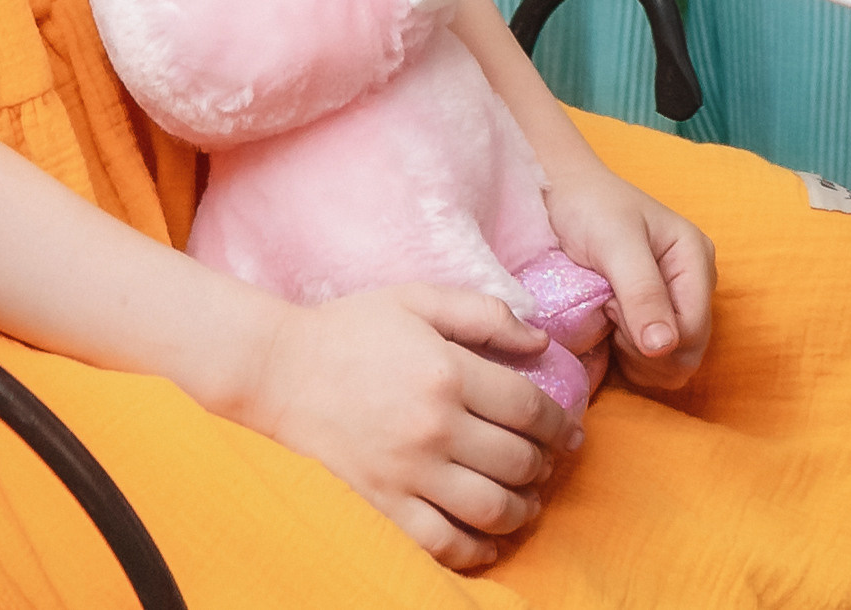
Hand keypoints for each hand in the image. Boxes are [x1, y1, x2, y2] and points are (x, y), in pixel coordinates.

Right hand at [233, 279, 583, 572]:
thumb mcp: (419, 300)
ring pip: (488, 510)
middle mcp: (434, 428)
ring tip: (529, 501)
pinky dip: (476, 551)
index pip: (528, 410)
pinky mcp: (382, 506)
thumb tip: (541, 343)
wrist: (279, 372)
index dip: (560, 425)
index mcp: (448, 373)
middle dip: (546, 466)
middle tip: (551, 463)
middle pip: (516, 462)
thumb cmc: (351, 328)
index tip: (572, 431)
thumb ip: (484, 314)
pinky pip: (442, 544)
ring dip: (522, 511)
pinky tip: (490, 541)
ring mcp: (407, 473)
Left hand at [540, 165, 715, 391]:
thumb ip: (642, 292)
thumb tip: (664, 347)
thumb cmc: (589, 207)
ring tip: (607, 313)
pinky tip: (609, 324)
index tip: (612, 308)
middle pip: (686, 355)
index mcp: (695, 260)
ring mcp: (674, 303)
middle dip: (644, 349)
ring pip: (670, 365)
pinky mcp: (654, 318)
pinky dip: (629, 356)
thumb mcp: (614, 243)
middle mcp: (693, 285)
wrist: (562, 194)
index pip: (693, 333)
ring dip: (634, 355)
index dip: (652, 340)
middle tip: (608, 311)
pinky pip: (652, 362)